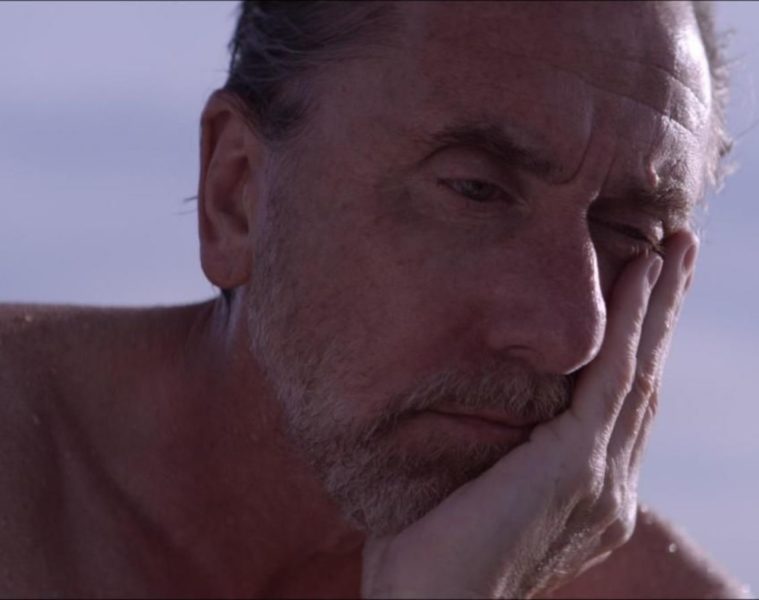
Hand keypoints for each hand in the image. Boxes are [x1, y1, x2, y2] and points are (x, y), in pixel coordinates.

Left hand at [362, 231, 698, 598]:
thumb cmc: (426, 558)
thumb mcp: (464, 490)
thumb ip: (485, 449)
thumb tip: (468, 403)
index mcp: (585, 494)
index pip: (617, 404)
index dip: (634, 347)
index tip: (640, 294)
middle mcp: (609, 487)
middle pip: (642, 379)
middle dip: (659, 313)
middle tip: (676, 252)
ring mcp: (602, 478)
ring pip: (638, 368)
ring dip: (656, 303)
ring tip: (672, 247)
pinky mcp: (580, 464)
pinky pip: (616, 374)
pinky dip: (633, 320)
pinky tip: (643, 273)